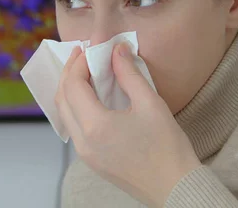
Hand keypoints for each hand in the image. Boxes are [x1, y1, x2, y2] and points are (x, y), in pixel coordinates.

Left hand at [55, 42, 200, 206]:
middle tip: (81, 54)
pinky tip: (89, 96)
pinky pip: (73, 127)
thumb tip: (117, 50)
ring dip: (69, 90)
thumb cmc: (167, 147)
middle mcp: (82, 141)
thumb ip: (129, 73)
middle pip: (62, 98)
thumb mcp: (150, 103)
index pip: (73, 85)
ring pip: (65, 113)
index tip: (90, 49)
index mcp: (94, 126)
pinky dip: (75, 106)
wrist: (176, 188)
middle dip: (69, 73)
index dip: (79, 63)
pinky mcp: (91, 160)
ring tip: (84, 71)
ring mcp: (84, 153)